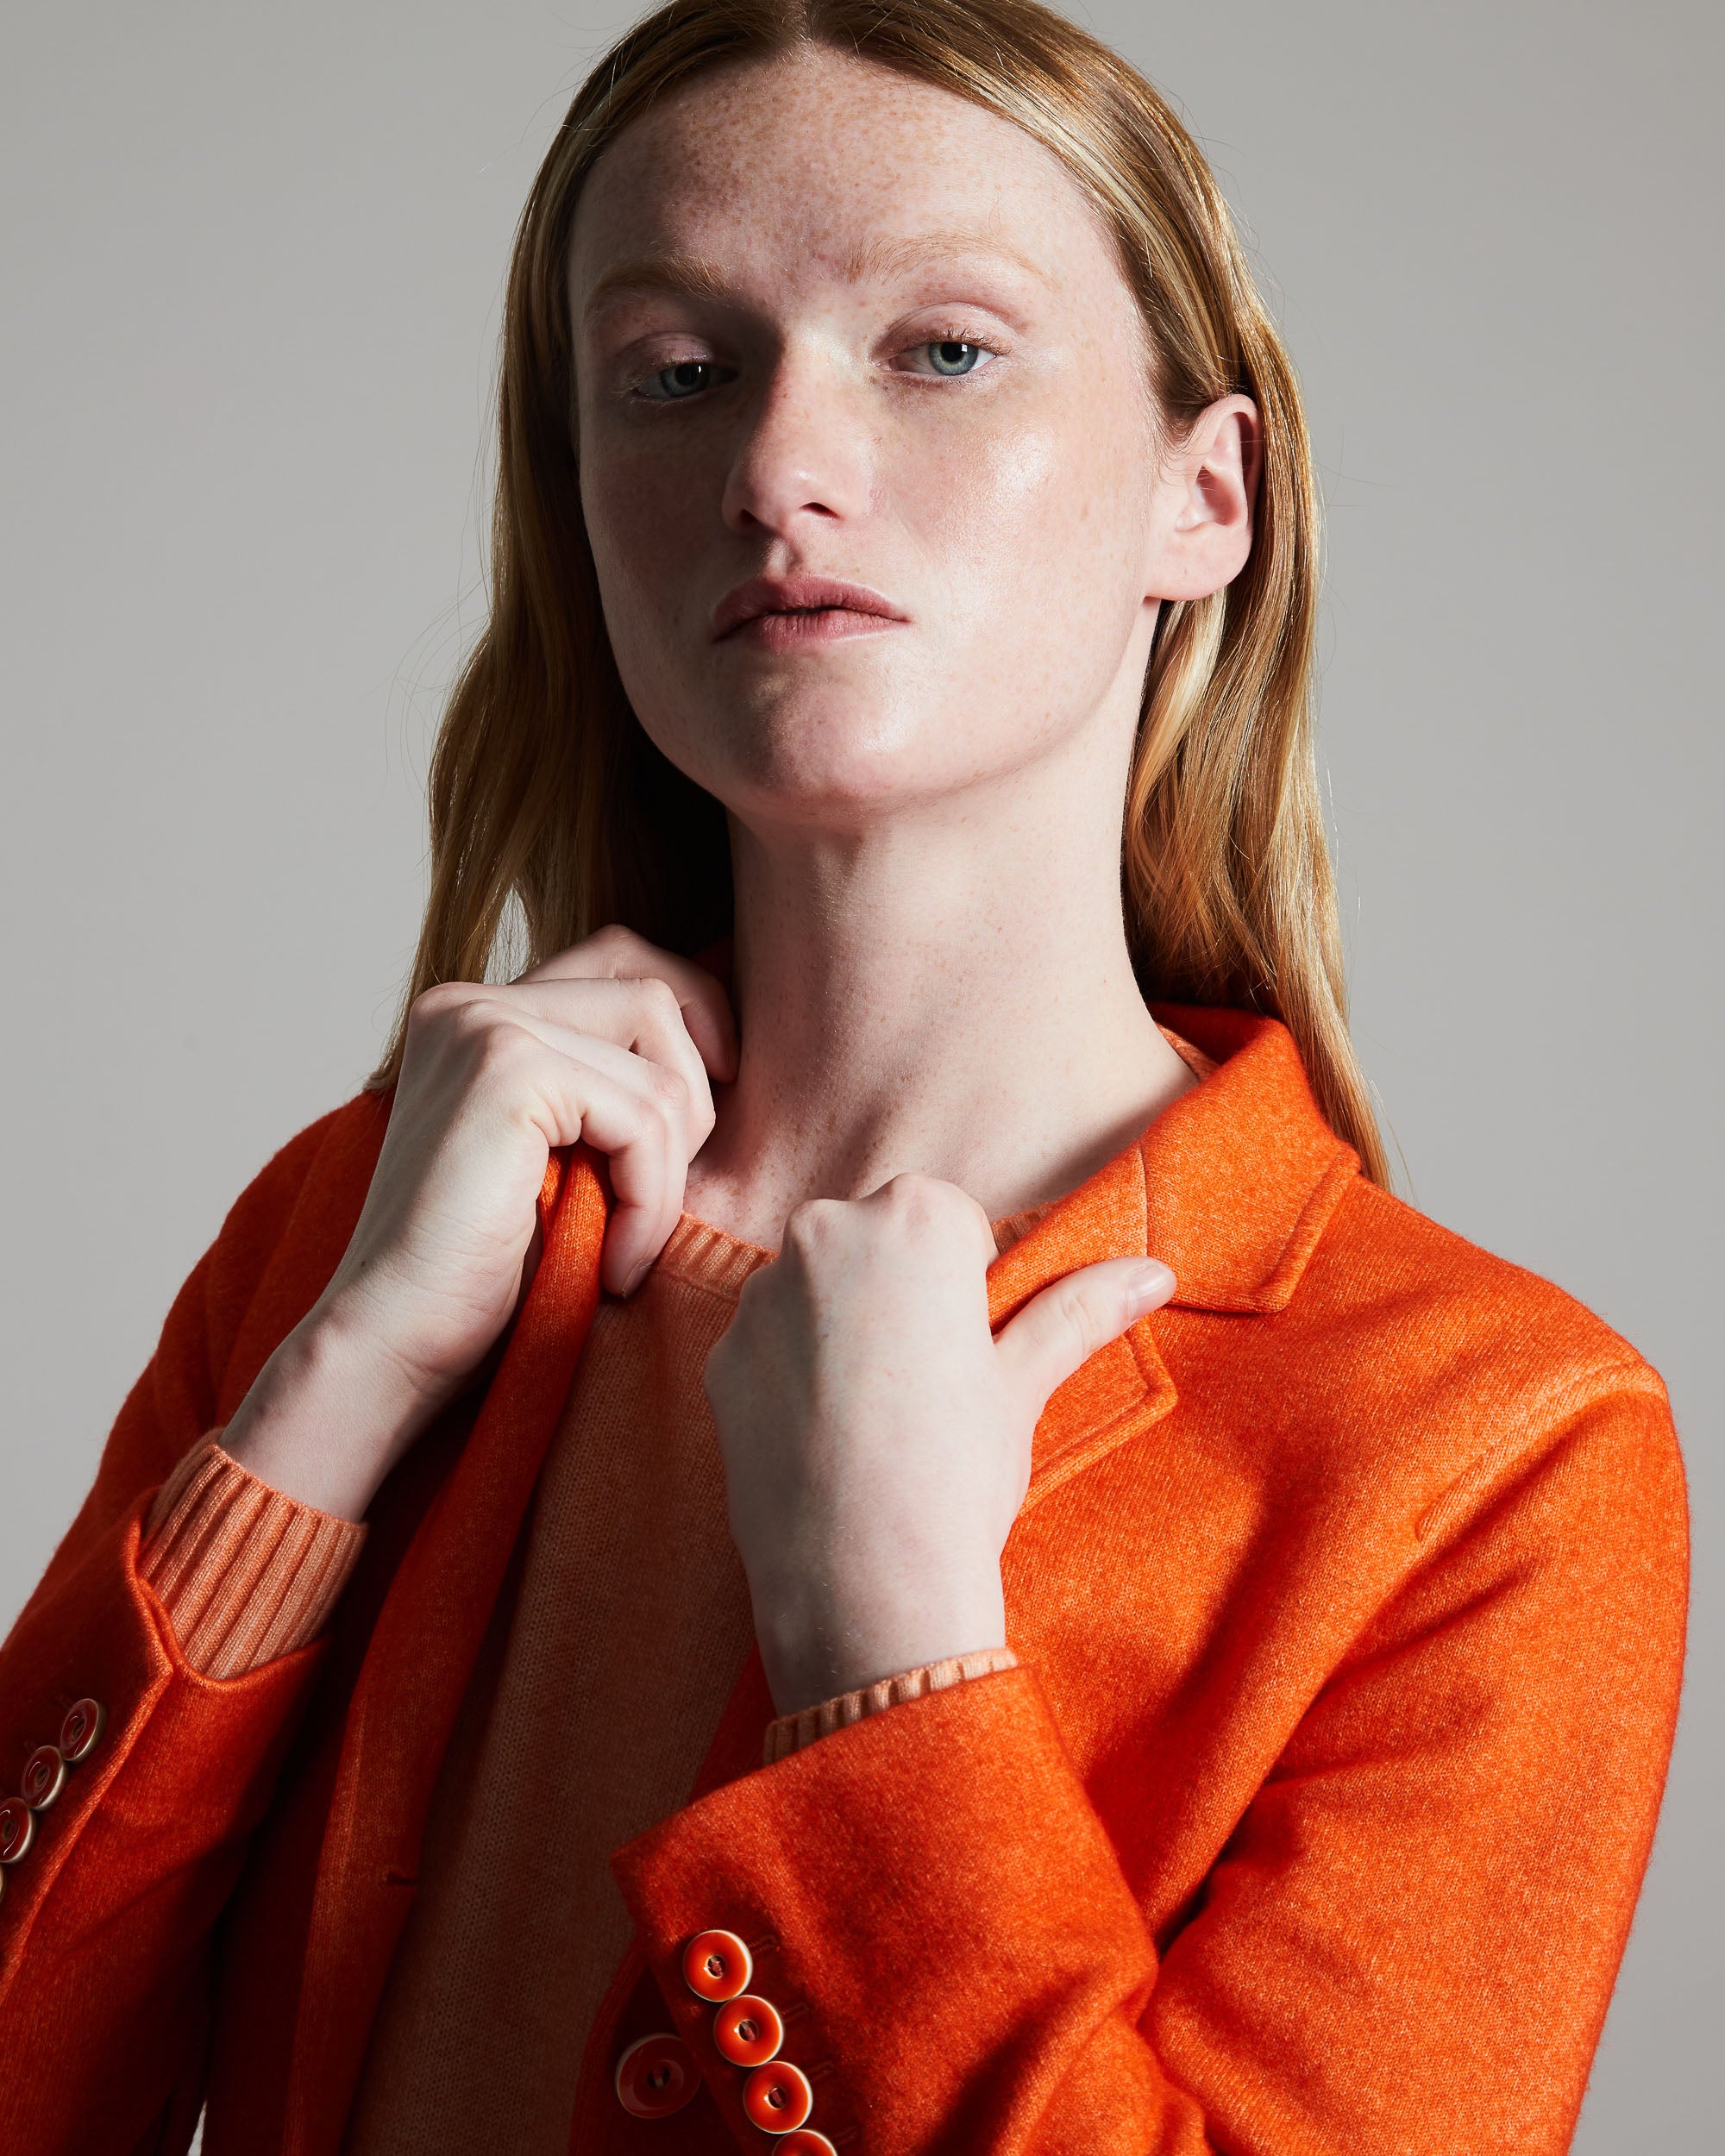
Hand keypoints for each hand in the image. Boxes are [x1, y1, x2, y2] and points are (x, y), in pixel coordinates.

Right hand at [223, 926, 735, 1519]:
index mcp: (477, 1014)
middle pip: (653, 993)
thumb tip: (733, 1039)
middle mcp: (469, 1002)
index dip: (692, 1021)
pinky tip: (613, 1267)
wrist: (395, 1348)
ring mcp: (481, 1026)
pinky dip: (651, 1203)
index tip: (702, 1123)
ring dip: (670, 1175)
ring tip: (625, 1248)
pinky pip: (644, 1118)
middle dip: (691, 1101)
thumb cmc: (486, 1278)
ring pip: (661, 1068)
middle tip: (655, 1201)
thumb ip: (611, 1089)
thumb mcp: (568, 1162)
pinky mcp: (506, 1071)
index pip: (622, 958)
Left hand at [703, 1173, 1174, 1715]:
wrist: (861, 1584)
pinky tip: (825, 1438)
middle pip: (874, 1240)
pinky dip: (794, 1375)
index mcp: (914, 1217)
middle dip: (899, 1291)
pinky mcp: (721, 1354)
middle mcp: (824, 1231)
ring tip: (877, 1419)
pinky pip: (768, 1344)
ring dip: (843, 1327)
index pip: (947, 1216)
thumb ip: (1078, 1308)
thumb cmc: (955, 1473)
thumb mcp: (1023, 1383)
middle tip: (926, 1383)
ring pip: (816, 1288)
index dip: (965, 1284)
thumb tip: (1153, 1272)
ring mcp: (761, 1294)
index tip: (967, 1347)